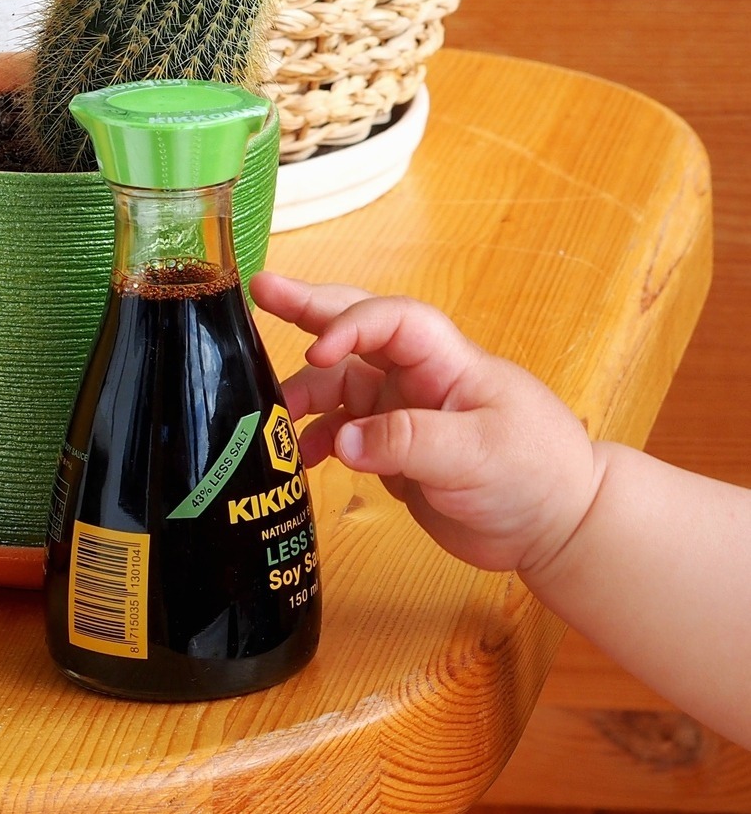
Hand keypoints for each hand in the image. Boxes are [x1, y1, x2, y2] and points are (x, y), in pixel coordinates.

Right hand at [251, 272, 604, 574]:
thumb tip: (341, 441)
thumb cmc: (535, 472)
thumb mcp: (477, 454)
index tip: (316, 350)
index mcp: (445, 360)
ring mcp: (401, 411)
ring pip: (338, 385)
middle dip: (308, 309)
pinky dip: (317, 439)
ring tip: (271, 418)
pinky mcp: (393, 449)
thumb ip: (408, 443)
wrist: (554, 524)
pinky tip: (301, 459)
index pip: (390, 320)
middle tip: (260, 289)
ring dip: (304, 394)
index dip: (348, 325)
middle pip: (355, 329)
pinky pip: (342, 432)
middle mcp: (416, 377)